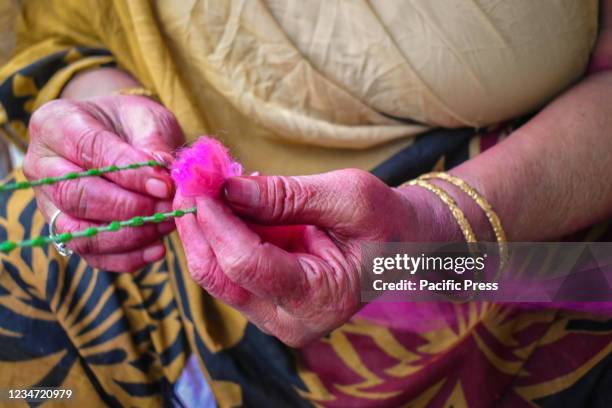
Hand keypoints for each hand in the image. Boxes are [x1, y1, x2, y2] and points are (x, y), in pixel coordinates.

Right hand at [24, 95, 183, 271]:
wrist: (120, 137)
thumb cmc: (132, 123)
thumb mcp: (148, 117)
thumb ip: (154, 140)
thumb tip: (163, 171)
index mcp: (56, 123)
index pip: (88, 150)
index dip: (128, 172)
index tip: (164, 185)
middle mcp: (43, 166)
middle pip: (75, 195)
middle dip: (128, 207)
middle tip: (168, 208)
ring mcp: (48, 203)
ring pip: (77, 231)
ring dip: (128, 235)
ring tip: (166, 225)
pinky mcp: (65, 232)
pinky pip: (90, 255)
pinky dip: (125, 258)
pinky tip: (157, 250)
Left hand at [174, 169, 437, 346]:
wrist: (401, 245)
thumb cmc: (385, 221)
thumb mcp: (347, 197)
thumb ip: (287, 196)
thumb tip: (228, 188)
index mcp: (319, 300)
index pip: (247, 264)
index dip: (217, 222)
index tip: (200, 182)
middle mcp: (290, 321)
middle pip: (221, 276)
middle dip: (198, 226)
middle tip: (185, 181)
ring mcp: (274, 315)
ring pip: (217, 274)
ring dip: (203, 228)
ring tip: (200, 186)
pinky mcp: (266, 301)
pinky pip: (229, 268)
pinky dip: (219, 234)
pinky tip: (218, 203)